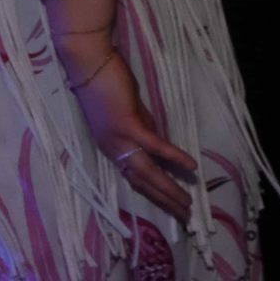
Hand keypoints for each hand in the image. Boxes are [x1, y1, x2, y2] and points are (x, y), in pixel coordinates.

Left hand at [57, 35, 198, 221]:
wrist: (88, 64)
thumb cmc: (105, 84)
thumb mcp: (128, 114)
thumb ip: (143, 131)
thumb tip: (161, 147)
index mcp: (112, 148)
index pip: (136, 180)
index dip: (155, 196)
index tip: (174, 208)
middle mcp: (114, 150)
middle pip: (142, 183)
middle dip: (165, 201)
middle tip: (186, 217)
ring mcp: (120, 139)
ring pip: (147, 172)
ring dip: (168, 189)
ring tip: (188, 203)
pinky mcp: (129, 124)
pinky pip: (154, 145)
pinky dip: (173, 157)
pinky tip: (191, 167)